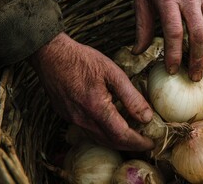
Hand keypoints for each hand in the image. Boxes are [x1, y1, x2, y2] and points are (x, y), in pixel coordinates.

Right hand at [28, 32, 153, 150]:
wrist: (51, 55)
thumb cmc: (82, 60)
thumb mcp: (113, 73)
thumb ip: (131, 97)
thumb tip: (147, 117)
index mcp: (96, 107)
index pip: (121, 135)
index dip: (138, 142)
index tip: (151, 143)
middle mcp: (82, 119)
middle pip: (111, 142)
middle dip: (130, 146)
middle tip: (145, 144)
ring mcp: (73, 119)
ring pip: (99, 140)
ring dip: (117, 143)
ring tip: (132, 139)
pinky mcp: (67, 116)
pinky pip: (89, 132)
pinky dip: (104, 135)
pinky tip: (112, 127)